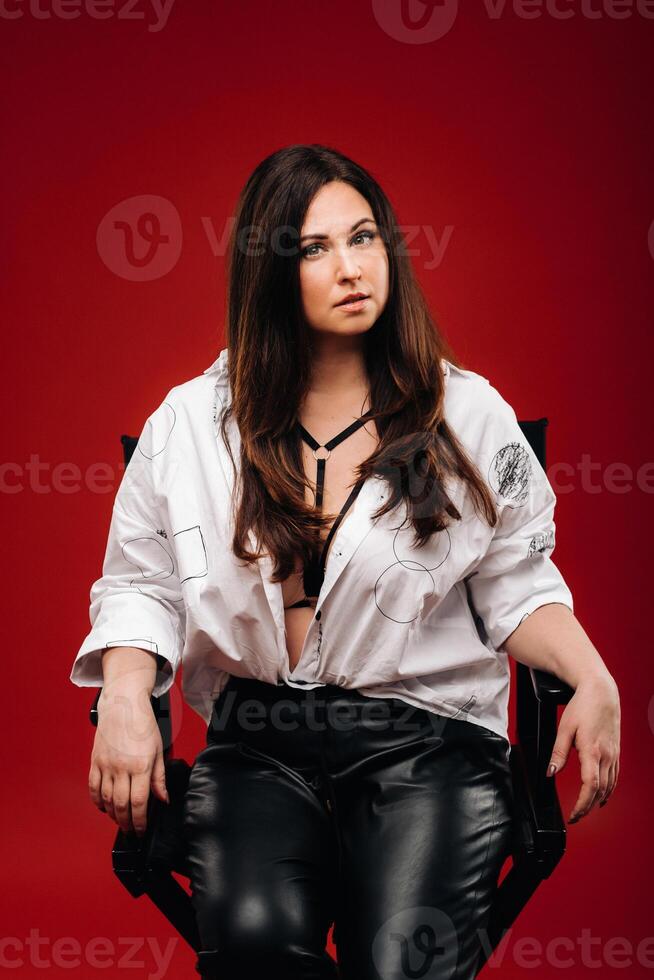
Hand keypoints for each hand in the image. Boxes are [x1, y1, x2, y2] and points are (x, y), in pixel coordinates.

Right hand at [88, 682, 168, 836]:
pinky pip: (93, 787)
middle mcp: (121, 767)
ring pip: (106, 800)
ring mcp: (106, 765)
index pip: (139, 803)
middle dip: (126, 823)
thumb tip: (163, 799)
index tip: (142, 829)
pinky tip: (103, 807)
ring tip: (120, 820)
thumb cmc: (143, 724)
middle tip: (131, 830)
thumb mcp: (160, 750)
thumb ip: (160, 778)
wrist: (123, 704)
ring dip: (113, 814)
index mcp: (141, 765)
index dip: (140, 821)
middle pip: (121, 806)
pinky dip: (97, 801)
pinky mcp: (95, 761)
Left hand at [546, 672, 620, 823]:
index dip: (582, 804)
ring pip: (609, 786)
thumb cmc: (583, 707)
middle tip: (576, 816)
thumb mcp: (565, 728)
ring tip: (586, 810)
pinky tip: (602, 796)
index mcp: (592, 751)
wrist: (601, 692)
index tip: (573, 814)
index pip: (590, 786)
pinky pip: (615, 777)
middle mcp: (606, 755)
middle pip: (600, 791)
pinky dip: (608, 790)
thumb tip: (550, 773)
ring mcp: (614, 754)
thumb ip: (558, 752)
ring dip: (598, 801)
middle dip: (588, 807)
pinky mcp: (616, 752)